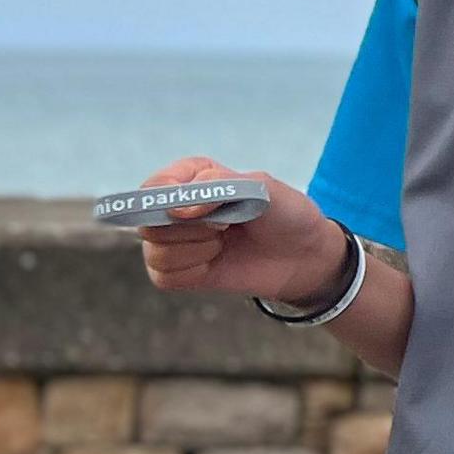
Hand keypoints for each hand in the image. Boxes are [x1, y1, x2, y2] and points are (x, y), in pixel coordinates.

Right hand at [132, 161, 349, 306]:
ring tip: (224, 242)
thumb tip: (179, 208)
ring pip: (155, 252)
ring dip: (196, 250)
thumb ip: (220, 186)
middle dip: (191, 229)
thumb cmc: (286, 213)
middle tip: (226, 225)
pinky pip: (163, 277)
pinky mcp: (178, 271)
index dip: (169, 200)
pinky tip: (216, 262)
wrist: (305, 255)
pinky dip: (192, 272)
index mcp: (192, 176)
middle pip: (148, 222)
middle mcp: (175, 207)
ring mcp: (174, 240)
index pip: (154, 186)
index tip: (202, 210)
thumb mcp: (264, 188)